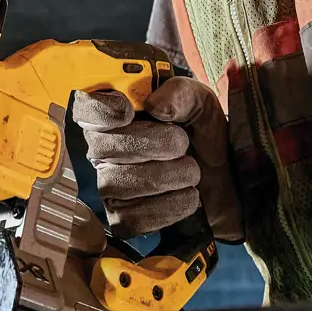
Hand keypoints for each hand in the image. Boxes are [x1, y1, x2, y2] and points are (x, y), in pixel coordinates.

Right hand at [72, 76, 243, 242]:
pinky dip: (167, 207)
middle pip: (103, 148)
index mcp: (118, 116)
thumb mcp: (200, 104)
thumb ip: (181, 92)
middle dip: (153, 144)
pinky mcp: (122, 218)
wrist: (225, 180)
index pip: (86, 109)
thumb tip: (156, 105)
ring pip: (117, 184)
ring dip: (166, 177)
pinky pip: (131, 218)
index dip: (100, 110)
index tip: (128, 111)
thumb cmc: (203, 137)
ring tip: (191, 172)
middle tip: (183, 144)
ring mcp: (110, 186)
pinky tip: (186, 196)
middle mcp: (105, 151)